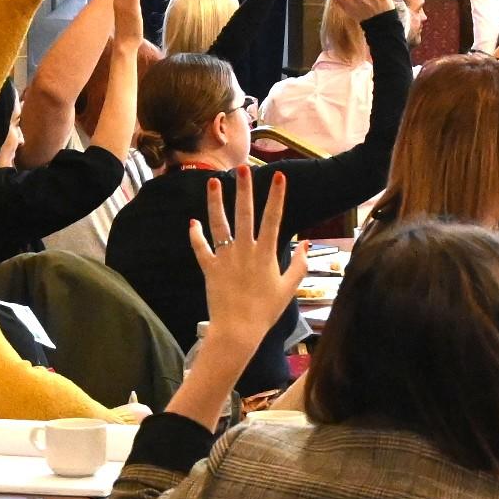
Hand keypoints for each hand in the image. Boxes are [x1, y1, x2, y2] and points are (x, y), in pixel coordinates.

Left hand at [185, 164, 309, 350]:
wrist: (238, 330)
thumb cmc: (266, 310)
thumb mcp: (288, 288)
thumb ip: (299, 264)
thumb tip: (305, 243)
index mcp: (266, 253)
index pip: (273, 218)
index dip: (276, 196)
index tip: (279, 176)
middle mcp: (245, 250)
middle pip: (244, 214)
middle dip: (244, 190)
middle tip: (242, 168)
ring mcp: (225, 258)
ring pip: (219, 225)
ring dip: (215, 203)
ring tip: (213, 182)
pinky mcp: (210, 268)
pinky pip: (201, 248)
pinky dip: (196, 236)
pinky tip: (193, 222)